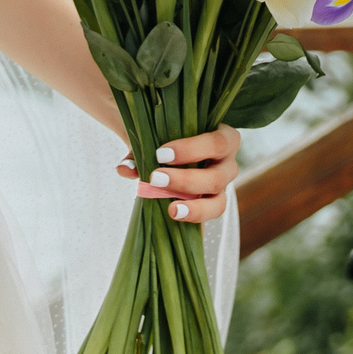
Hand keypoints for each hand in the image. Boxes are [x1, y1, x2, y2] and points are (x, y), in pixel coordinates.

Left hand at [120, 124, 240, 220]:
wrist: (167, 148)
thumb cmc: (167, 134)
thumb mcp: (155, 133)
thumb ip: (141, 147)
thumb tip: (125, 168)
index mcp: (223, 137)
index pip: (216, 143)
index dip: (191, 150)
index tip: (160, 154)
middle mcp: (227, 164)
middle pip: (218, 177)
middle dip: (187, 180)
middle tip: (156, 179)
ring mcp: (221, 188)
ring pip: (218, 203)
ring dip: (196, 208)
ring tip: (172, 210)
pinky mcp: (211, 205)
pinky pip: (207, 217)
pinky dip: (191, 220)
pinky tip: (173, 220)